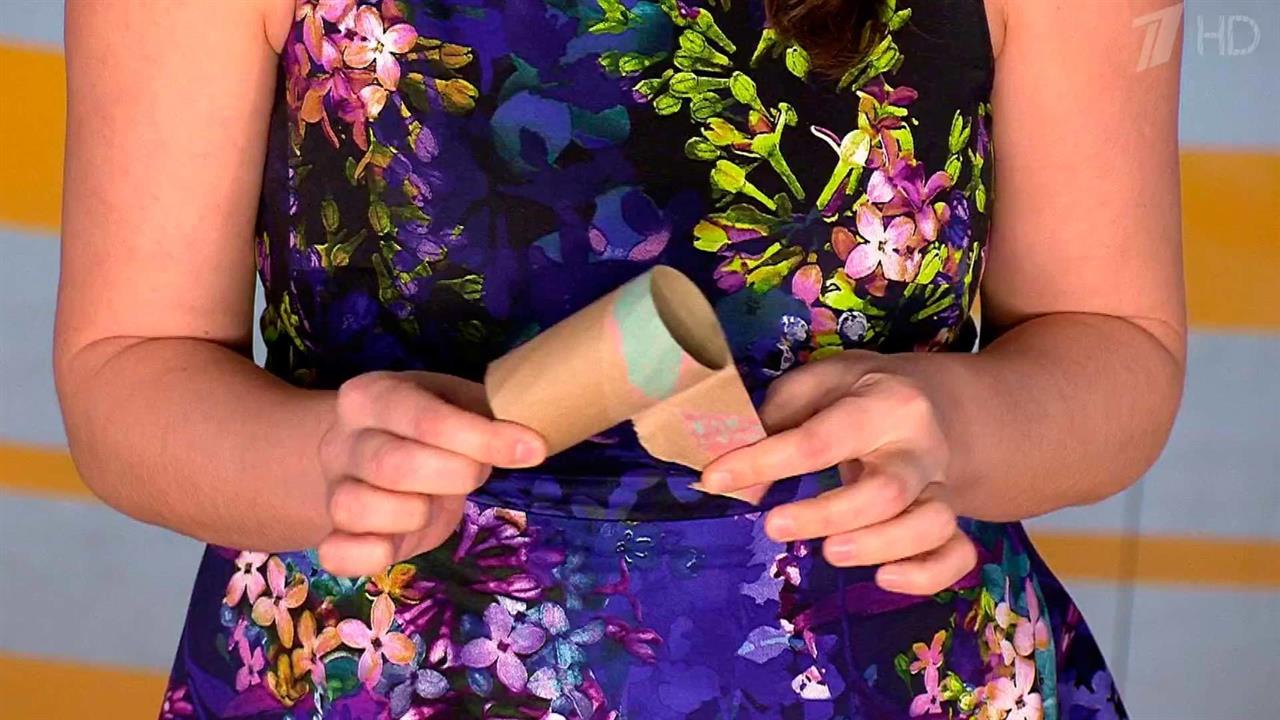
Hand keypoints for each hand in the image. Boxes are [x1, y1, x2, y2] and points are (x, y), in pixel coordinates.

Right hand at [315, 371, 546, 576]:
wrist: (381, 454)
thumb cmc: (431, 427)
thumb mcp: (458, 405)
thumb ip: (488, 416)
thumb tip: (530, 443)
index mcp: (371, 396)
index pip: (424, 418)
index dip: (482, 438)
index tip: (532, 449)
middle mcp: (341, 440)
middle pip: (393, 465)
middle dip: (454, 475)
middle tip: (477, 474)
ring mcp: (332, 489)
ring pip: (357, 508)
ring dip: (413, 514)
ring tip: (430, 503)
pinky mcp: (335, 536)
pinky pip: (337, 554)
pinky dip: (369, 557)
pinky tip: (394, 545)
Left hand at [699, 352, 976, 594]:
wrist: (934, 401)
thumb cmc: (859, 393)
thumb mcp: (818, 382)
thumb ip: (776, 418)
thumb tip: (739, 479)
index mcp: (882, 403)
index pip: (820, 439)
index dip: (763, 462)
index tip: (716, 478)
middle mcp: (920, 446)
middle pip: (886, 492)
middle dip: (825, 516)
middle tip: (774, 526)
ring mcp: (942, 485)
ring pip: (930, 525)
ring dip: (878, 547)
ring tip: (830, 553)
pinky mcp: (953, 518)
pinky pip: (957, 555)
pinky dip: (927, 575)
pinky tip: (884, 579)